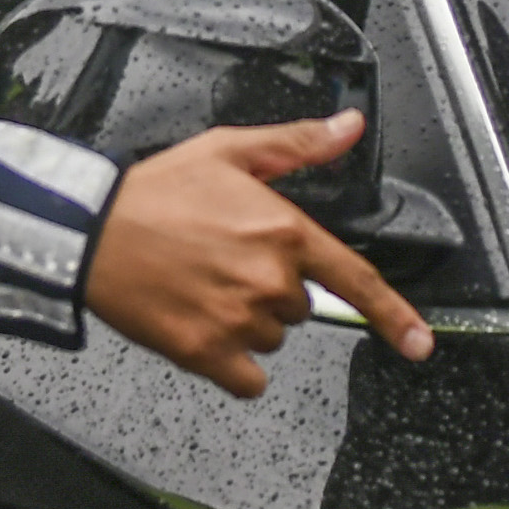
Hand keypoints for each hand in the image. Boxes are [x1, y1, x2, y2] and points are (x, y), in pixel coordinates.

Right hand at [85, 109, 433, 397]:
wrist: (89, 232)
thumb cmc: (154, 191)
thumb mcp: (231, 151)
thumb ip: (298, 145)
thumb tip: (348, 128)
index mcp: (283, 231)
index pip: (355, 281)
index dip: (395, 317)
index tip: (419, 343)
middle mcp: (268, 280)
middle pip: (302, 305)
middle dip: (273, 287)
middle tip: (226, 260)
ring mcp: (238, 321)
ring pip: (273, 338)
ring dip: (250, 321)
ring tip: (205, 285)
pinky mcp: (206, 353)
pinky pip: (248, 380)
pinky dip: (234, 365)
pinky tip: (206, 328)